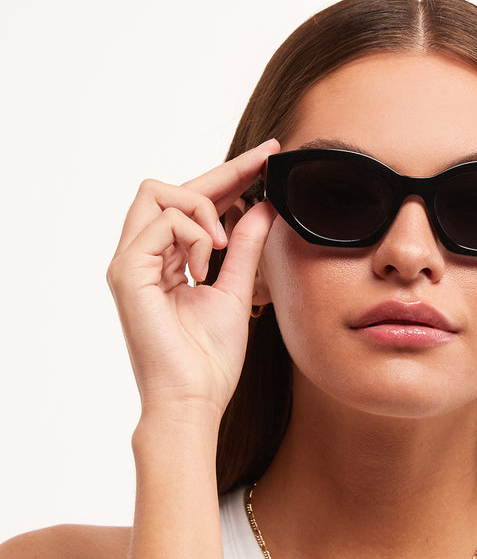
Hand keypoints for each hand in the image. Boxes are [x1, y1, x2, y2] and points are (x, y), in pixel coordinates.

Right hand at [107, 139, 279, 422]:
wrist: (192, 401)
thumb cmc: (209, 362)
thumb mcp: (236, 291)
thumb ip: (245, 248)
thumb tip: (265, 207)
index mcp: (164, 262)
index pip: (191, 203)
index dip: (229, 176)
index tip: (268, 157)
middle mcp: (142, 256)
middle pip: (169, 186)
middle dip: (221, 174)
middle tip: (263, 167)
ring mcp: (130, 262)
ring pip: (158, 191)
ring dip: (201, 209)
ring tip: (221, 248)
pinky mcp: (127, 272)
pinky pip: (160, 221)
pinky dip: (191, 233)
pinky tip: (206, 262)